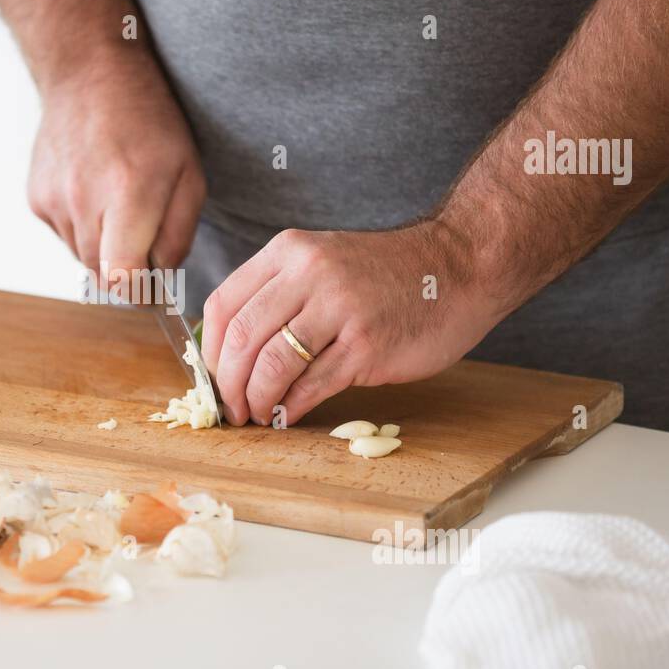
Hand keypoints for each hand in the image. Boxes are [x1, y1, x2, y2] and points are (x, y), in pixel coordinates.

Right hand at [27, 59, 205, 276]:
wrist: (88, 74)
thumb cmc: (149, 122)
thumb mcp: (190, 174)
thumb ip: (179, 235)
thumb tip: (160, 277)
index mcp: (128, 194)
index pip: (122, 277)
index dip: (141, 293)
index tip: (155, 286)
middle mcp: (83, 201)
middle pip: (104, 276)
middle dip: (128, 272)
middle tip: (146, 240)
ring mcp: (53, 201)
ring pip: (83, 259)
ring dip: (105, 250)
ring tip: (119, 206)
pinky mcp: (36, 199)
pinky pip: (64, 237)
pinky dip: (83, 229)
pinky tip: (94, 192)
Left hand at [200, 223, 500, 425]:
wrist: (458, 266)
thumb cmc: (384, 275)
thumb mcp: (321, 263)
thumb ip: (278, 295)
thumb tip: (230, 352)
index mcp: (289, 252)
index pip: (224, 306)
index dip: (210, 352)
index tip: (213, 379)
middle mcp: (309, 274)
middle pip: (242, 339)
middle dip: (228, 384)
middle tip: (230, 409)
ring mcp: (340, 309)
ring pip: (273, 365)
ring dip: (256, 400)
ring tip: (256, 415)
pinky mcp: (367, 345)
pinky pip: (313, 384)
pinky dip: (291, 406)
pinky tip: (287, 416)